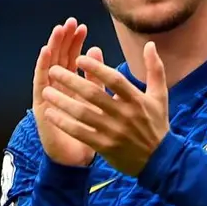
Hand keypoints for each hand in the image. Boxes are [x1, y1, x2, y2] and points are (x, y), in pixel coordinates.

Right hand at [32, 17, 102, 166]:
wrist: (76, 159)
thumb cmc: (89, 131)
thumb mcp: (97, 102)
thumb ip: (97, 78)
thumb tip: (97, 49)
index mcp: (73, 86)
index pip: (72, 59)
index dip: (76, 42)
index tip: (81, 27)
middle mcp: (58, 88)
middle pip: (59, 59)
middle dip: (63, 40)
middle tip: (69, 23)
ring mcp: (48, 96)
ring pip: (48, 68)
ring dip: (52, 49)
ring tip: (56, 32)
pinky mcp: (41, 107)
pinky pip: (40, 85)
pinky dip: (41, 68)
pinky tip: (45, 55)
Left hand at [42, 41, 169, 175]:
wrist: (159, 161)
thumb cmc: (156, 124)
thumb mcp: (160, 96)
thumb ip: (155, 69)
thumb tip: (149, 44)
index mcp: (136, 99)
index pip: (114, 79)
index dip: (96, 67)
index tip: (79, 58)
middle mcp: (124, 114)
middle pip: (93, 94)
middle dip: (71, 81)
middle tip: (53, 70)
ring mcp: (113, 132)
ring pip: (82, 114)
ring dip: (62, 102)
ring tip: (46, 91)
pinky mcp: (105, 146)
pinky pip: (80, 132)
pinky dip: (63, 123)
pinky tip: (50, 114)